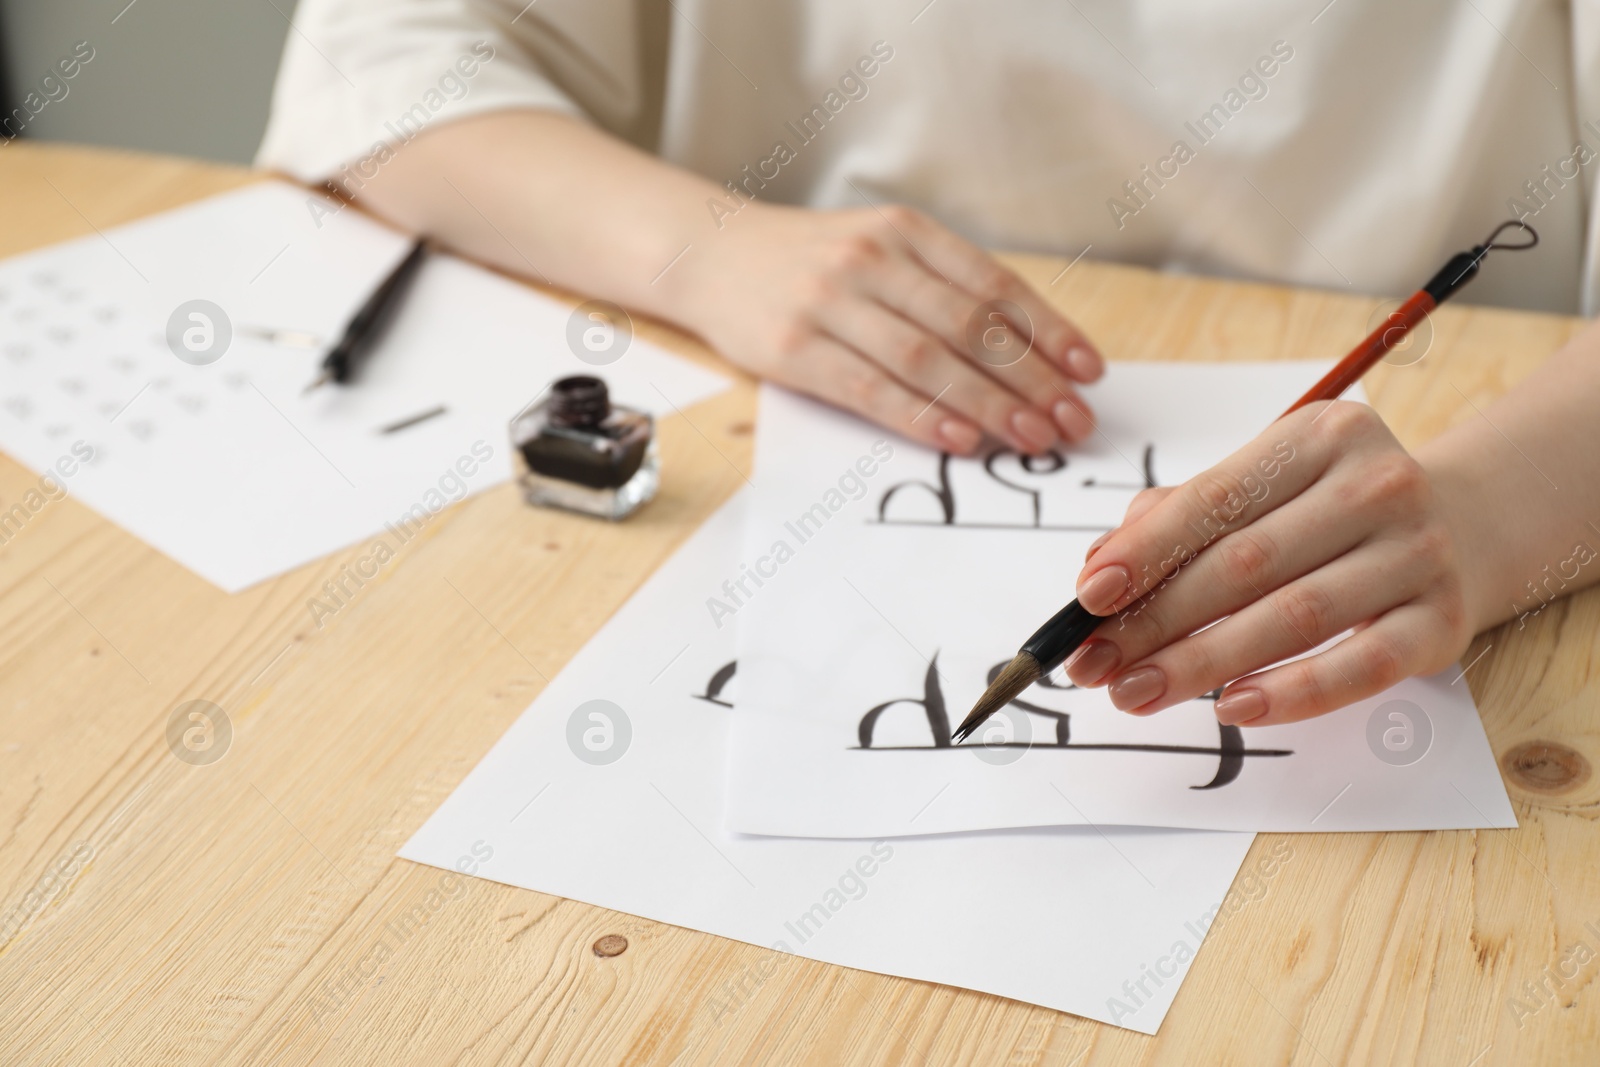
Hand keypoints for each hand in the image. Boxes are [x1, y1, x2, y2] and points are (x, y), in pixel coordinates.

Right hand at [672, 201, 1103, 454]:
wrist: (709, 254)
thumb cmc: (810, 262)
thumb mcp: (879, 248)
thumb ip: (940, 287)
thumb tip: (1027, 351)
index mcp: (904, 231)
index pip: (994, 285)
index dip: (1048, 331)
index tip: (1088, 372)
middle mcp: (871, 259)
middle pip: (969, 326)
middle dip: (1032, 378)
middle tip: (1072, 420)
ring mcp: (829, 302)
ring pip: (926, 358)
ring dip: (987, 403)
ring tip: (1031, 437)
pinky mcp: (793, 347)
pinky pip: (869, 388)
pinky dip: (920, 416)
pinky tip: (960, 439)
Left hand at [1063, 402, 1476, 725]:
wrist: (1464, 525)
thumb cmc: (1329, 510)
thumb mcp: (1262, 487)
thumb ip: (1178, 518)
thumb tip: (1097, 567)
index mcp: (1319, 437)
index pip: (1214, 500)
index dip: (1144, 552)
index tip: (1086, 597)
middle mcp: (1377, 485)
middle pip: (1245, 564)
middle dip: (1155, 622)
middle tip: (1094, 665)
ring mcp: (1418, 553)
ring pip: (1293, 617)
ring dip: (1202, 663)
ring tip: (1137, 693)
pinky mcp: (1443, 621)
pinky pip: (1360, 666)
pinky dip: (1293, 692)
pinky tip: (1231, 708)